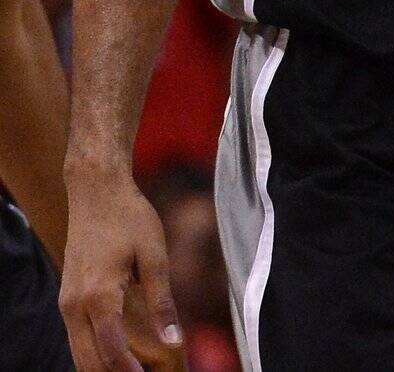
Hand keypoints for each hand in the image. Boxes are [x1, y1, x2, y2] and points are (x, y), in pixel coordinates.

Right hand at [60, 167, 184, 371]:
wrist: (95, 192)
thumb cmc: (130, 219)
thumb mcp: (155, 257)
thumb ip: (162, 302)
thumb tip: (173, 339)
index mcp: (99, 296)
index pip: (112, 350)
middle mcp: (75, 306)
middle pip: (90, 360)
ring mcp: (66, 304)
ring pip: (79, 352)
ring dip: (103, 367)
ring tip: (135, 370)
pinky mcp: (67, 299)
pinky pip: (77, 337)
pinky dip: (94, 352)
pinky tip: (119, 355)